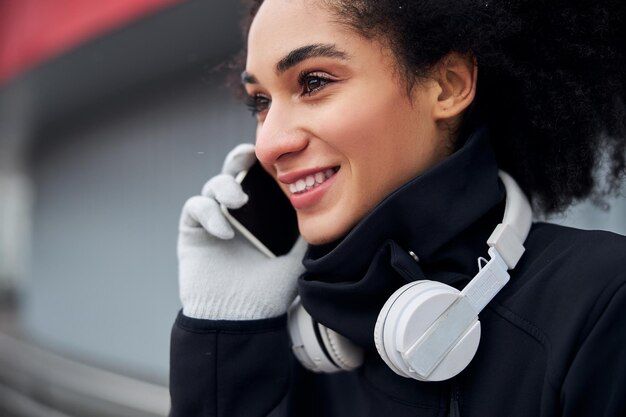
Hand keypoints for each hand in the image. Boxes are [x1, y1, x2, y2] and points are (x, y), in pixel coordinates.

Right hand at [177, 144, 306, 319]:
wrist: (242, 319)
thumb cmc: (271, 291)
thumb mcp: (297, 256)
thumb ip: (307, 229)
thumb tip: (327, 204)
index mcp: (262, 212)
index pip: (262, 177)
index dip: (266, 161)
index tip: (279, 155)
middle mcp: (237, 211)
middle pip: (234, 170)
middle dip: (241, 158)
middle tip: (251, 156)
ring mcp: (214, 219)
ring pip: (214, 184)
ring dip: (225, 187)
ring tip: (239, 203)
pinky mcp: (193, 231)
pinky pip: (195, 207)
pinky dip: (208, 212)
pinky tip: (224, 232)